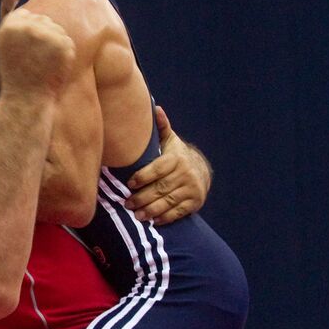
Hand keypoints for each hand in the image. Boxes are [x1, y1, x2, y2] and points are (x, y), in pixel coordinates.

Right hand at [0, 9, 75, 98]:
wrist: (26, 99)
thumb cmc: (16, 74)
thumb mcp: (7, 45)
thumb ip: (15, 24)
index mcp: (10, 25)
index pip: (26, 14)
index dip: (29, 32)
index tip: (27, 49)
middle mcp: (27, 27)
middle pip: (44, 20)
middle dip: (44, 36)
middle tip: (36, 59)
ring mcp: (46, 35)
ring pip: (58, 30)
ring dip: (55, 44)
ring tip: (44, 64)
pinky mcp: (63, 44)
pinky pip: (68, 41)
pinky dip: (65, 54)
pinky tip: (53, 67)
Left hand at [125, 107, 211, 223]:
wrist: (201, 170)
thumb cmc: (176, 155)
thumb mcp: (170, 141)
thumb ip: (161, 127)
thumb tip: (155, 107)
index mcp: (176, 158)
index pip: (158, 169)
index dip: (143, 177)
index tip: (130, 184)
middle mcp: (185, 173)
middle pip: (160, 188)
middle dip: (142, 197)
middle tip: (127, 203)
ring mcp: (191, 189)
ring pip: (167, 202)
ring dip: (150, 210)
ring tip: (136, 215)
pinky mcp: (194, 202)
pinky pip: (177, 212)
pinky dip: (164, 218)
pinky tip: (152, 220)